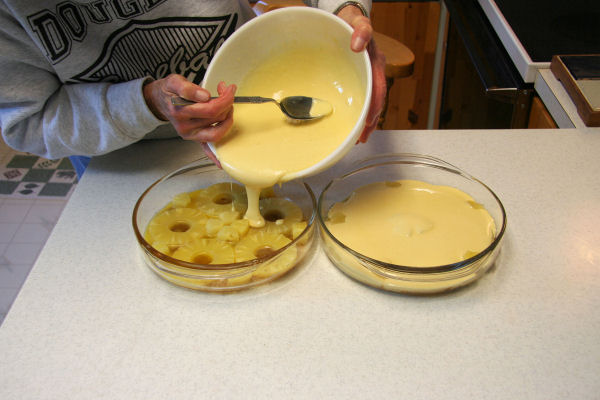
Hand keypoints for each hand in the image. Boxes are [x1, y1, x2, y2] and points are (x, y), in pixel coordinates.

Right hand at [143, 74, 235, 164]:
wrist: (160, 101)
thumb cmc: (170, 92)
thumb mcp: (175, 82)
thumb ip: (188, 88)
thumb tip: (204, 96)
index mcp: (180, 111)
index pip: (210, 108)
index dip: (224, 98)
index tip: (228, 88)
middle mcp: (184, 126)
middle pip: (216, 118)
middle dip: (227, 104)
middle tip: (227, 93)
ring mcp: (190, 135)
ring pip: (217, 131)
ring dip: (227, 118)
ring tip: (226, 106)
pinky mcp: (194, 140)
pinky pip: (206, 149)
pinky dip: (215, 156)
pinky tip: (222, 162)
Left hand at [335, 5, 386, 142]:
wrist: (346, 19)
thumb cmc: (351, 22)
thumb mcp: (357, 22)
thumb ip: (361, 30)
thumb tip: (358, 44)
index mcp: (376, 63)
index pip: (378, 89)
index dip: (374, 106)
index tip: (368, 121)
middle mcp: (374, 72)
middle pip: (376, 101)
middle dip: (370, 121)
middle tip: (362, 138)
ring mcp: (368, 77)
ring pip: (370, 104)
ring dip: (366, 122)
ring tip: (360, 138)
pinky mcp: (360, 81)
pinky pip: (362, 99)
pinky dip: (360, 114)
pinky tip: (355, 124)